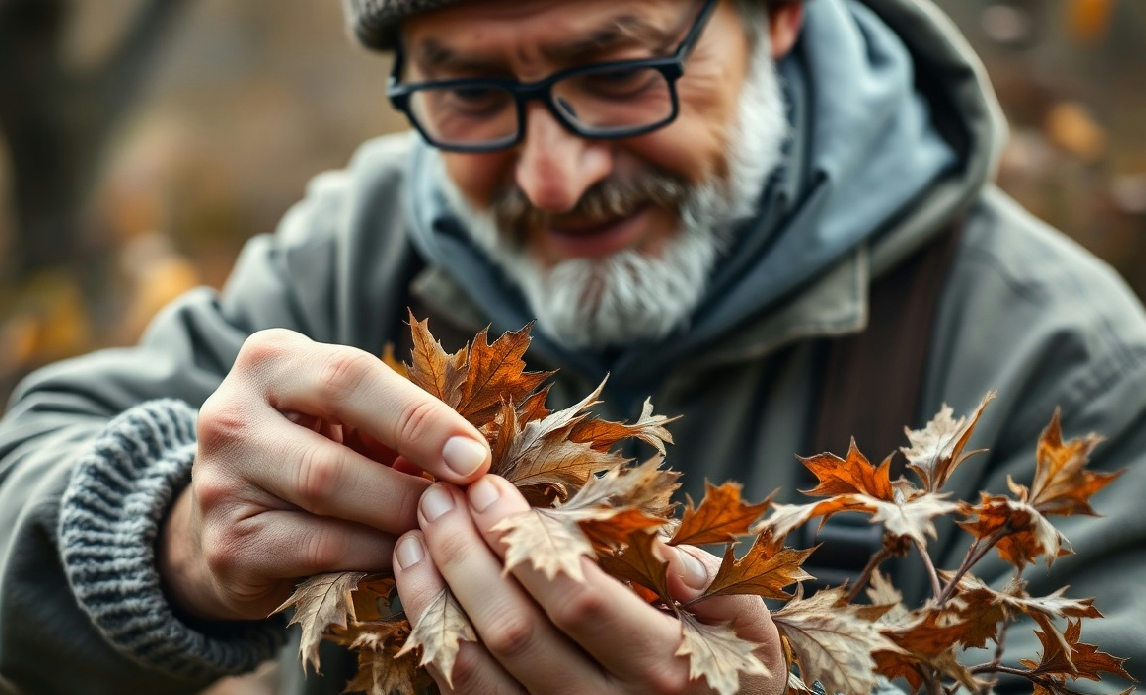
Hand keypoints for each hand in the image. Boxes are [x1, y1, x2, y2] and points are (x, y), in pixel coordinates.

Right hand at [157, 328, 491, 622]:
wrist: (235, 511)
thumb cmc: (317, 445)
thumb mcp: (348, 414)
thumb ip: (399, 419)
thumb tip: (477, 455)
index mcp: (271, 360)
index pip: (351, 378)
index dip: (421, 420)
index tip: (476, 456)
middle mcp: (231, 415)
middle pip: (333, 457)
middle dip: (412, 485)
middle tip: (466, 504)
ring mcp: (220, 483)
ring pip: (325, 508)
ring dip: (397, 523)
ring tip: (443, 530)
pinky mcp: (227, 545)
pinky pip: (317, 553)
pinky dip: (372, 556)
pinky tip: (404, 558)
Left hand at [393, 476, 786, 693]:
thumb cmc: (734, 677)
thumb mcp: (750, 630)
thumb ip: (718, 585)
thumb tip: (674, 557)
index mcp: (665, 668)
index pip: (575, 596)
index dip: (521, 539)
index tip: (486, 487)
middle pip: (513, 630)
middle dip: (464, 556)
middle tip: (437, 499)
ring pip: (476, 668)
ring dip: (434, 597)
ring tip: (412, 536)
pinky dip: (435, 640)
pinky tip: (419, 590)